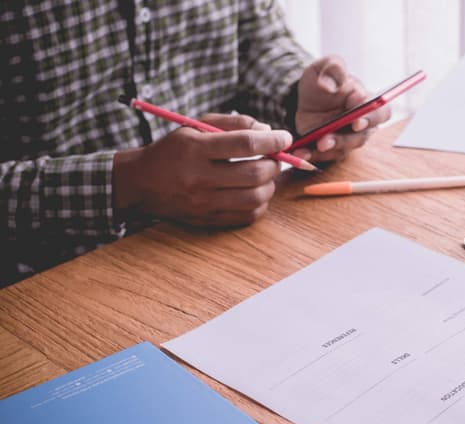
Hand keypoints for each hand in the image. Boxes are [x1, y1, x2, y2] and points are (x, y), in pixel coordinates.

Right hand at [113, 114, 290, 226]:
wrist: (140, 184)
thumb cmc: (173, 151)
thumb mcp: (195, 127)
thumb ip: (233, 124)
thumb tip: (268, 131)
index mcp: (195, 149)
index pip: (244, 144)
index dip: (271, 140)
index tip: (285, 137)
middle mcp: (199, 177)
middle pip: (253, 174)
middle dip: (274, 164)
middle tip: (275, 158)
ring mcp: (203, 202)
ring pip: (254, 198)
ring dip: (269, 185)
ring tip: (265, 175)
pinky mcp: (207, 220)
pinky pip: (247, 216)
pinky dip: (259, 204)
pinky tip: (254, 192)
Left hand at [293, 55, 391, 162]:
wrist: (305, 96)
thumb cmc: (323, 79)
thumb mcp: (326, 66)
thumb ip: (333, 68)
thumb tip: (332, 85)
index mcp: (367, 101)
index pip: (380, 113)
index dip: (370, 119)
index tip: (356, 121)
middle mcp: (362, 123)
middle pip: (361, 136)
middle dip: (344, 139)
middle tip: (327, 139)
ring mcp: (347, 138)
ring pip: (344, 148)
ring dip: (329, 149)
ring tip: (314, 145)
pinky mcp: (332, 148)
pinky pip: (325, 156)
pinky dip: (312, 155)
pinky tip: (300, 152)